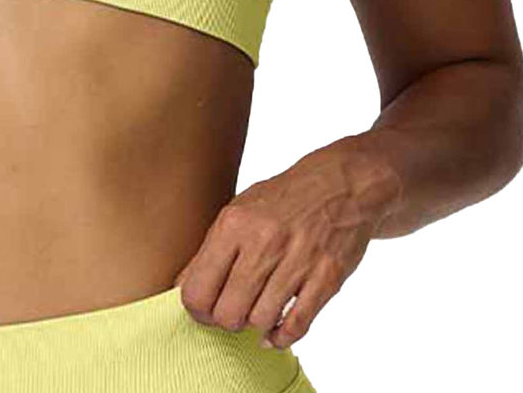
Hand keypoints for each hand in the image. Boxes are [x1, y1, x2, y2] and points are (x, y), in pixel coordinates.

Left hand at [173, 144, 399, 348]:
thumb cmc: (282, 199)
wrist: (341, 185)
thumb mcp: (238, 210)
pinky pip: (297, 325)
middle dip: (226, 321)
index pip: (198, 288)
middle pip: (228, 312)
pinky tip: (275, 331)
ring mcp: (297, 261)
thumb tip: (182, 287)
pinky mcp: (327, 277)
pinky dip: (282, 337)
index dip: (197, 309)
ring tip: (256, 311)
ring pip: (260, 321)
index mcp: (234, 224)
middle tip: (231, 314)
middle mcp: (263, 242)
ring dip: (255, 325)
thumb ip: (211, 249)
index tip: (205, 310)